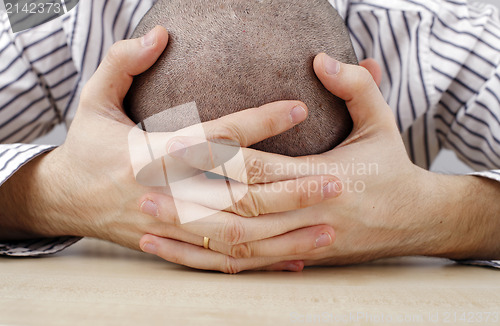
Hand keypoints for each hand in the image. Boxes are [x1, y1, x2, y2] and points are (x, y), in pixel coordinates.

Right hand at [0, 27, 343, 271]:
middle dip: (290, 190)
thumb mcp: (93, 98)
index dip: (259, 122)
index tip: (300, 108)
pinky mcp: (172, 246)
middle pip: (237, 196)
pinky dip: (257, 264)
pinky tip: (294, 260)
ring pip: (236, 238)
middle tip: (336, 180)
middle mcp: (166, 193)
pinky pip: (219, 262)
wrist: (63, 199)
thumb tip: (160, 31)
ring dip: (284, 236)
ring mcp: (170, 227)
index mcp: (150, 153)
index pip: (216, 137)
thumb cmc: (86, 145)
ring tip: (329, 230)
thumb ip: (124, 62)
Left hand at [146, 53, 499, 269]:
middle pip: (238, 212)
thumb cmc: (394, 168)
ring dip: (192, 240)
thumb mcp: (383, 122)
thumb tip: (323, 58)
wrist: (416, 220)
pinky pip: (248, 265)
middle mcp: (307, 216)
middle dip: (190, 205)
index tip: (176, 148)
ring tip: (148, 232)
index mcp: (324, 178)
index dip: (216, 158)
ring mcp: (300, 242)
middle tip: (144, 192)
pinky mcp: (296, 257)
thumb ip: (356, 87)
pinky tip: (180, 256)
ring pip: (237, 247)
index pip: (259, 168)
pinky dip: (212, 263)